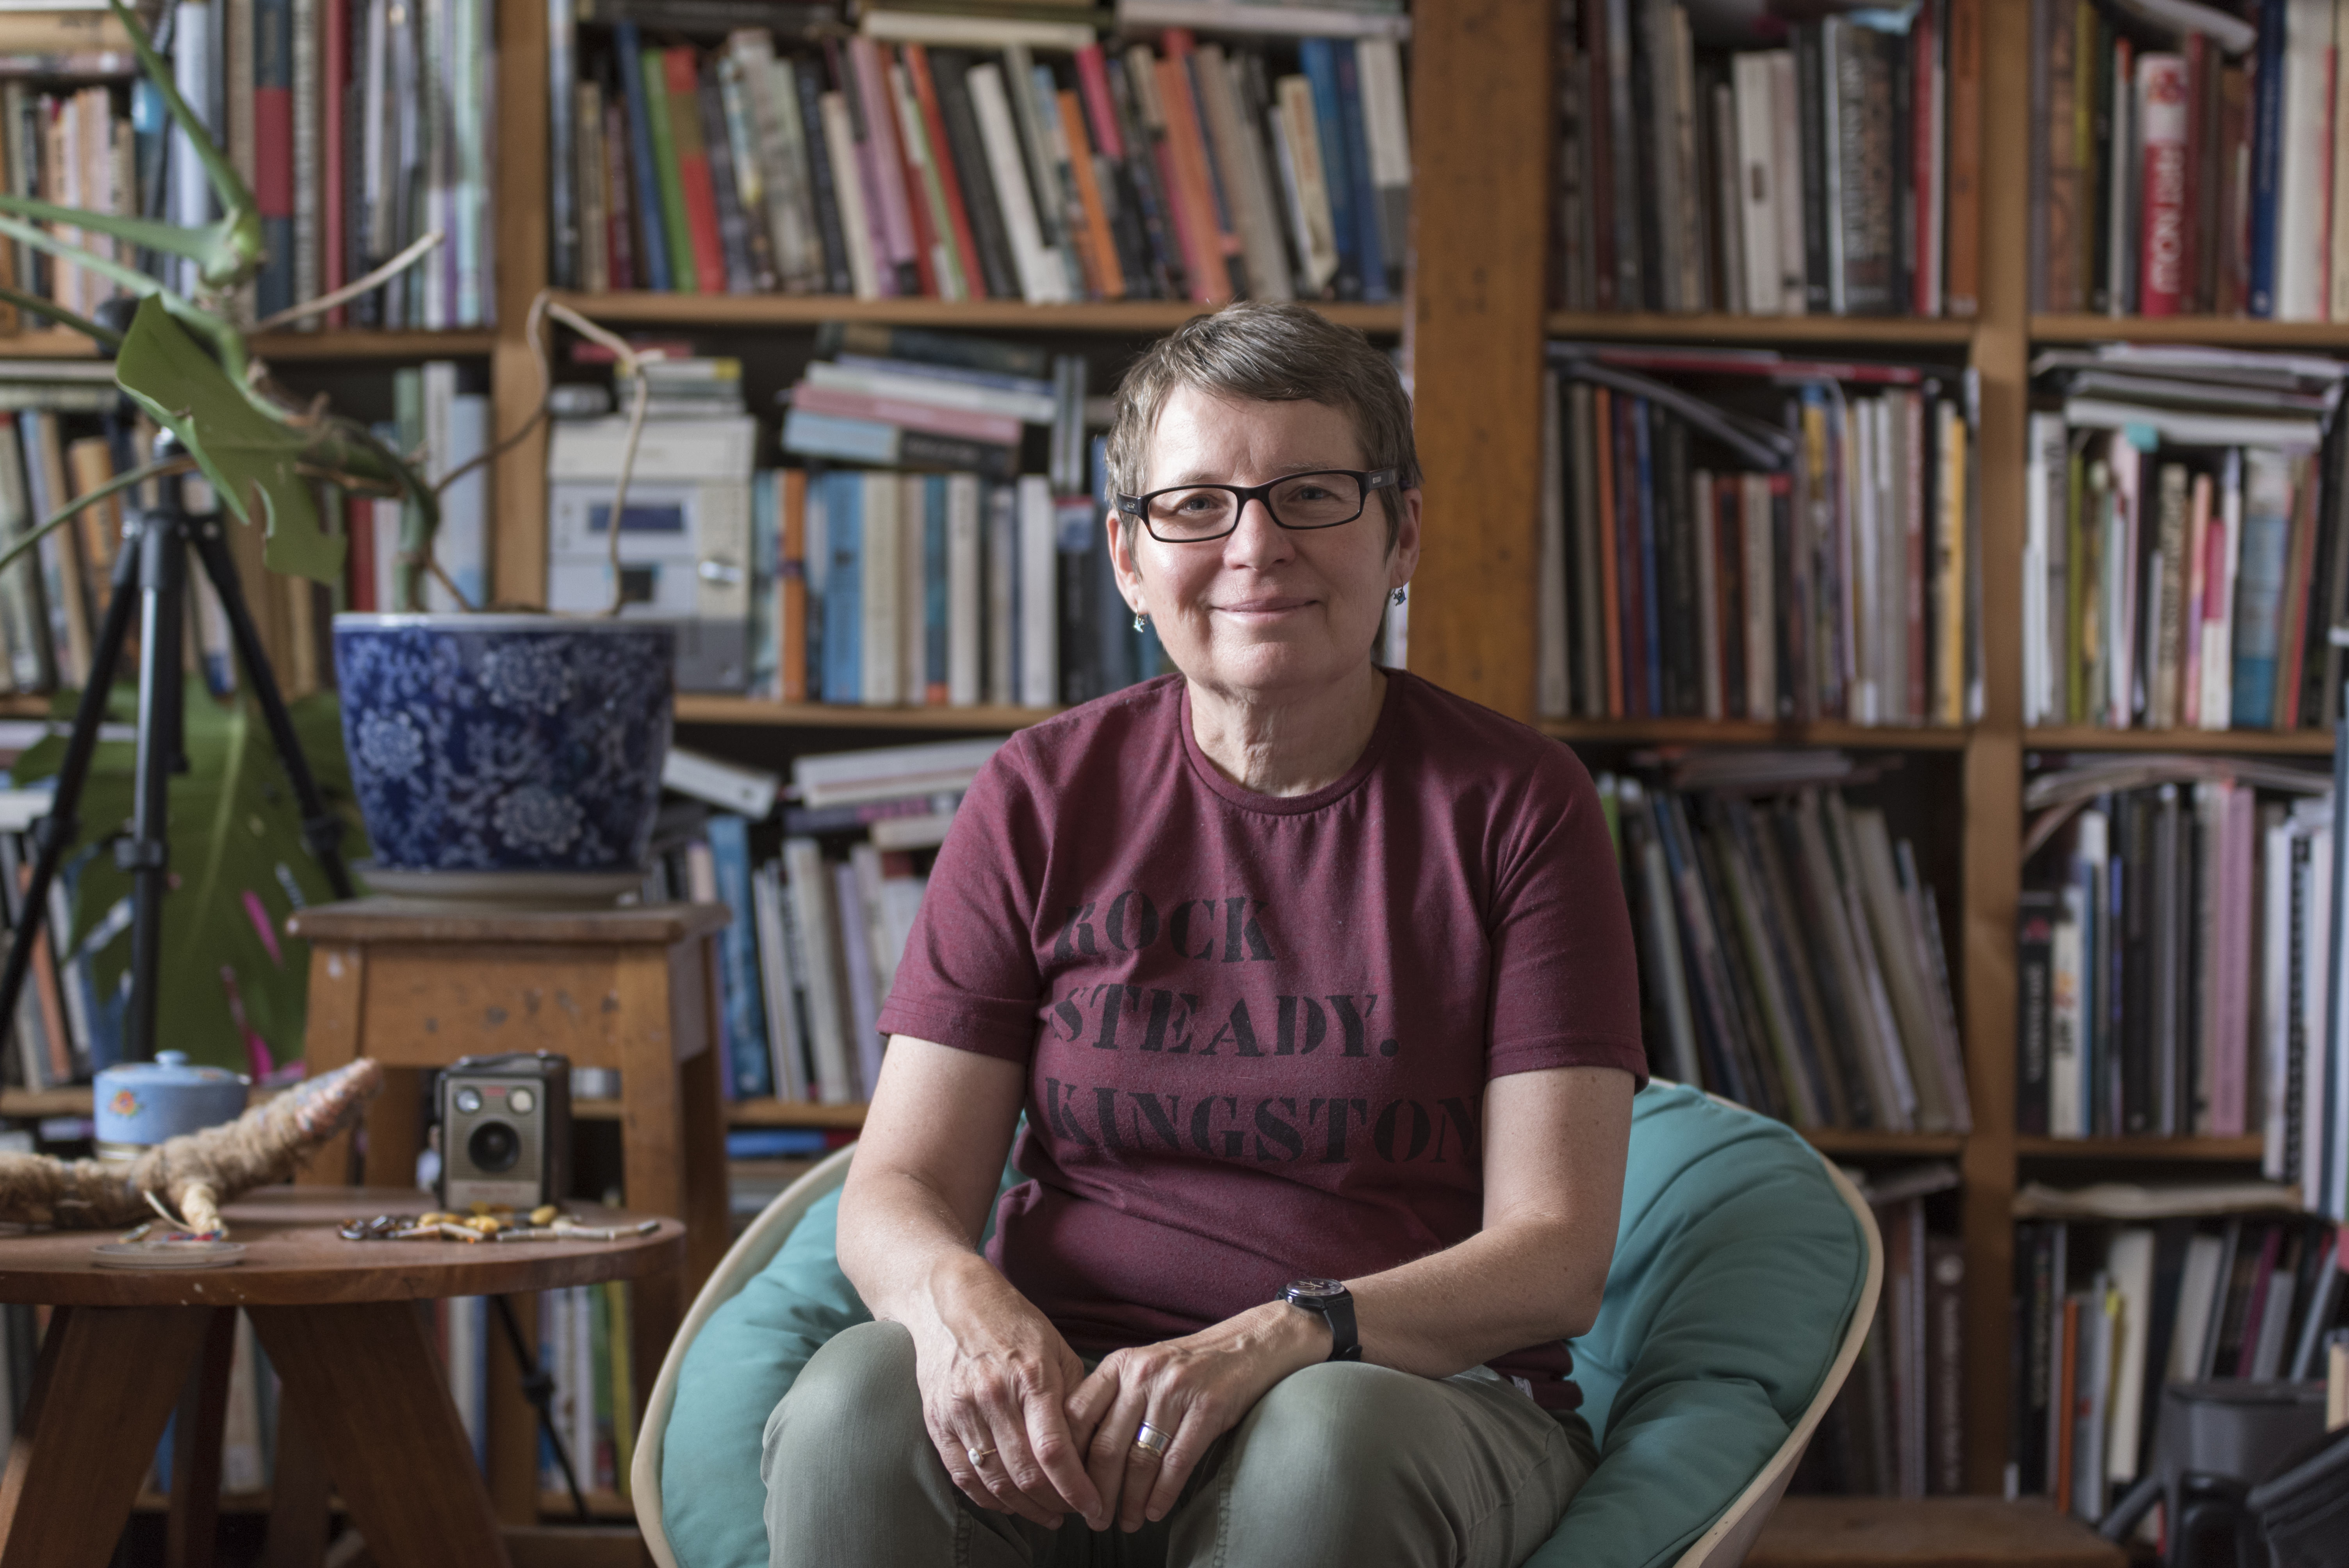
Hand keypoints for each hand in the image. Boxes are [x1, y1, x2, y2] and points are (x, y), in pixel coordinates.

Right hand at [906, 1255, 1105, 1529]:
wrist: (947, 1301)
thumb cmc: (1012, 1322)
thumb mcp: (1056, 1347)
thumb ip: (1076, 1395)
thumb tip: (1094, 1446)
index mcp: (1030, 1375)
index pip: (1055, 1451)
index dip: (1076, 1488)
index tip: (1095, 1507)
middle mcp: (993, 1396)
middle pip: (1026, 1474)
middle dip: (1056, 1504)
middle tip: (1075, 1513)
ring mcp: (960, 1410)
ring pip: (996, 1482)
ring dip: (1026, 1509)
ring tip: (1049, 1515)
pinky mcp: (937, 1422)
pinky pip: (964, 1476)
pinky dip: (990, 1499)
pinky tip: (1011, 1505)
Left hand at [1062, 1301, 1328, 1531]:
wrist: (1247, 1345)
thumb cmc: (1187, 1366)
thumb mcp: (1142, 1369)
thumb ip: (1111, 1401)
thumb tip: (1078, 1457)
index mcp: (1119, 1364)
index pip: (1077, 1416)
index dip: (1068, 1460)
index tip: (1067, 1491)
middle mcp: (1142, 1374)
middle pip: (1106, 1445)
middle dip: (1097, 1492)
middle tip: (1095, 1520)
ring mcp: (1176, 1390)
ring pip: (1141, 1459)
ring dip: (1130, 1500)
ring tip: (1126, 1522)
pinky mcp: (1208, 1407)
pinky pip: (1178, 1462)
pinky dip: (1163, 1493)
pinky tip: (1155, 1511)